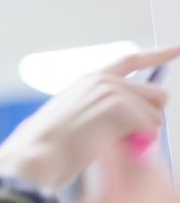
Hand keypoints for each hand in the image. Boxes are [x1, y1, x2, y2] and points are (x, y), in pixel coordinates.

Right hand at [0, 45, 179, 191]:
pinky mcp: (119, 107)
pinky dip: (138, 143)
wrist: (37, 154)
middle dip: (149, 117)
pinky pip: (150, 128)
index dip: (158, 54)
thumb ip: (107, 112)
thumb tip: (144, 122)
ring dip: (141, 134)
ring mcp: (112, 91)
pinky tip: (109, 145)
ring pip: (155, 114)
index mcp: (90, 80)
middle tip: (124, 138)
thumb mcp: (76, 119)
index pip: (132, 60)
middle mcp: (103, 80)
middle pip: (156, 94)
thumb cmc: (50, 146)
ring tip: (107, 143)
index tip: (177, 48)